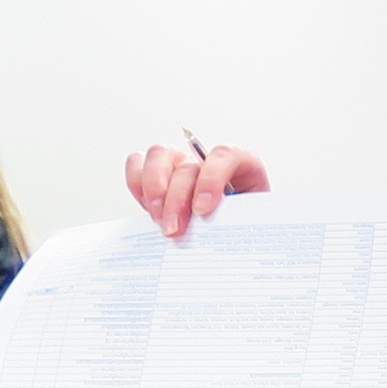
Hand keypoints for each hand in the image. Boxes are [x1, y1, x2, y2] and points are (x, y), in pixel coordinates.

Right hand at [123, 143, 271, 236]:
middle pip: (186, 166)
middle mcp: (206, 159)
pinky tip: (148, 210)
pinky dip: (137, 186)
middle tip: (174, 230)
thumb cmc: (242, 222)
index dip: (211, 180)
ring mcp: (179, 162)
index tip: (204, 210)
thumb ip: (238, 222)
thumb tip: (221, 233)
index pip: (224, 155)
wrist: (230, 227)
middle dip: (177, 200)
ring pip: (159, 155)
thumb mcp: (249, 221)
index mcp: (240, 162)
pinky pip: (137, 164)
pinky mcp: (157, 172)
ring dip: (153, 191)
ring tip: (159, 222)